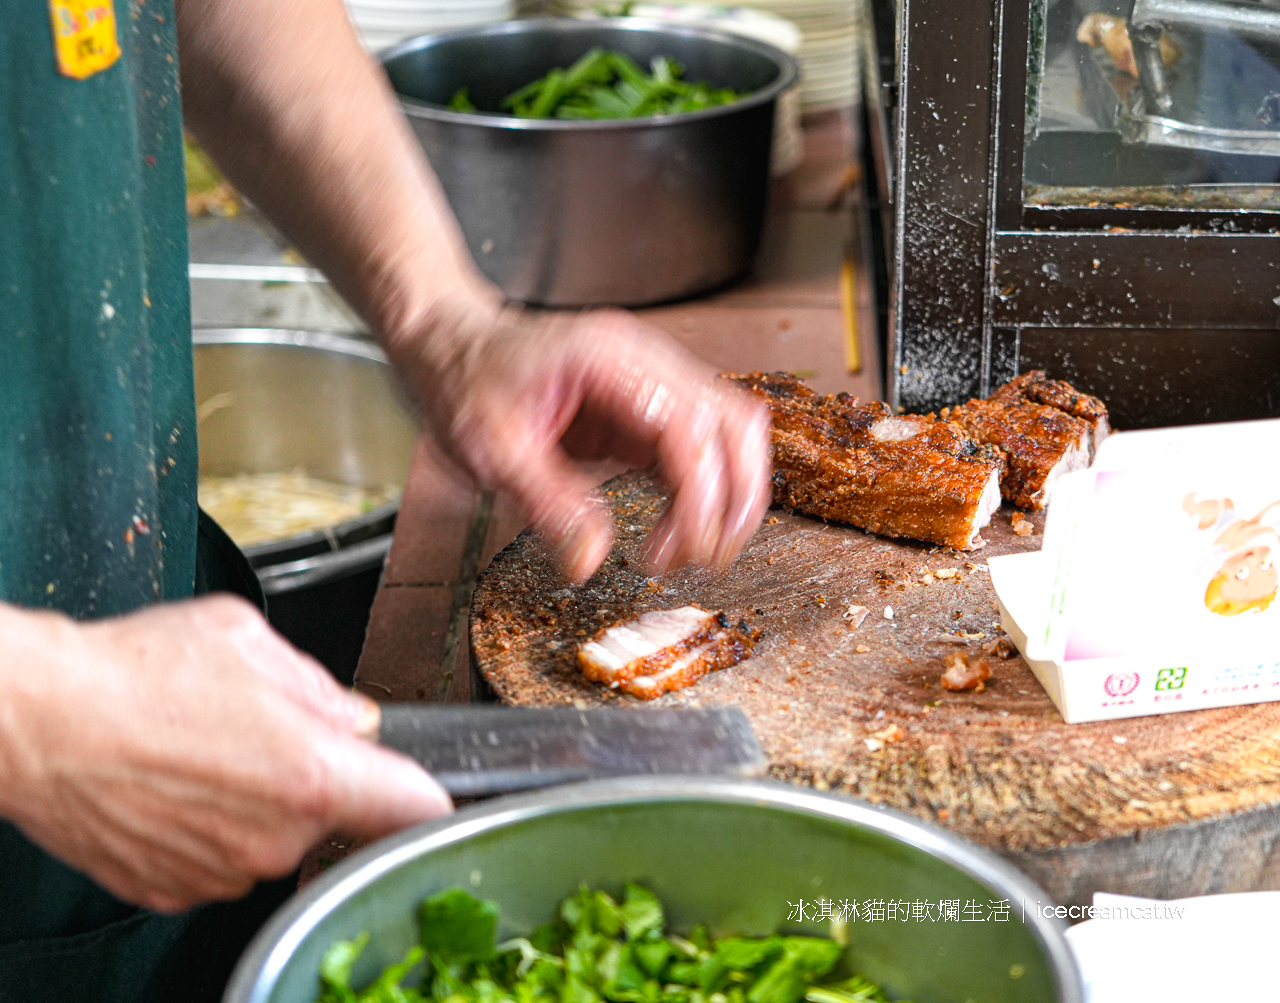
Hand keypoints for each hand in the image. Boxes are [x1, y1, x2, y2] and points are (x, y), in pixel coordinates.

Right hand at [0, 596, 450, 912]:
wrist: (37, 722)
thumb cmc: (137, 672)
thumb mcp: (250, 640)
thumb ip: (321, 686)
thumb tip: (355, 718)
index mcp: (313, 774)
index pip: (417, 806)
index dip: (425, 790)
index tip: (421, 783)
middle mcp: (276, 838)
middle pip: (337, 816)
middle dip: (318, 777)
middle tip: (266, 733)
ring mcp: (224, 872)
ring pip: (276, 838)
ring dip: (260, 803)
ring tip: (205, 752)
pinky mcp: (175, 891)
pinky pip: (223, 859)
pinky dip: (213, 829)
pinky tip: (176, 784)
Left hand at [385, 295, 772, 582]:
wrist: (451, 346)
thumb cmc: (467, 380)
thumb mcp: (492, 450)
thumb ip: (548, 504)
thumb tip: (590, 560)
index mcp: (610, 359)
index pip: (691, 425)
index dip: (701, 495)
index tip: (684, 549)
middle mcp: (645, 362)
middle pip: (733, 423)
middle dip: (734, 497)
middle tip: (707, 557)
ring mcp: (653, 383)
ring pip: (729, 433)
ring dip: (726, 496)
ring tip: (691, 551)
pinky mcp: (647, 410)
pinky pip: (699, 448)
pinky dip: (701, 493)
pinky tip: (674, 531)